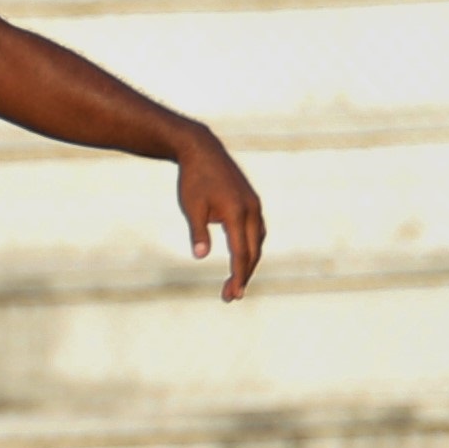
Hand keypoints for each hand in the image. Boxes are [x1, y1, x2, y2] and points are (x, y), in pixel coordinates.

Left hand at [177, 131, 265, 300]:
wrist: (202, 150)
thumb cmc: (193, 180)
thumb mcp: (191, 207)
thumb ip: (198, 232)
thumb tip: (201, 256)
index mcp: (237, 212)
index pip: (241, 253)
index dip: (238, 276)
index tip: (233, 295)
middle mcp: (251, 210)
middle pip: (253, 251)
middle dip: (244, 275)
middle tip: (231, 297)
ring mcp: (254, 205)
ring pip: (257, 241)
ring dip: (249, 262)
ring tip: (235, 281)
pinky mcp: (251, 201)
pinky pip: (256, 230)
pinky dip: (250, 246)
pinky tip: (241, 256)